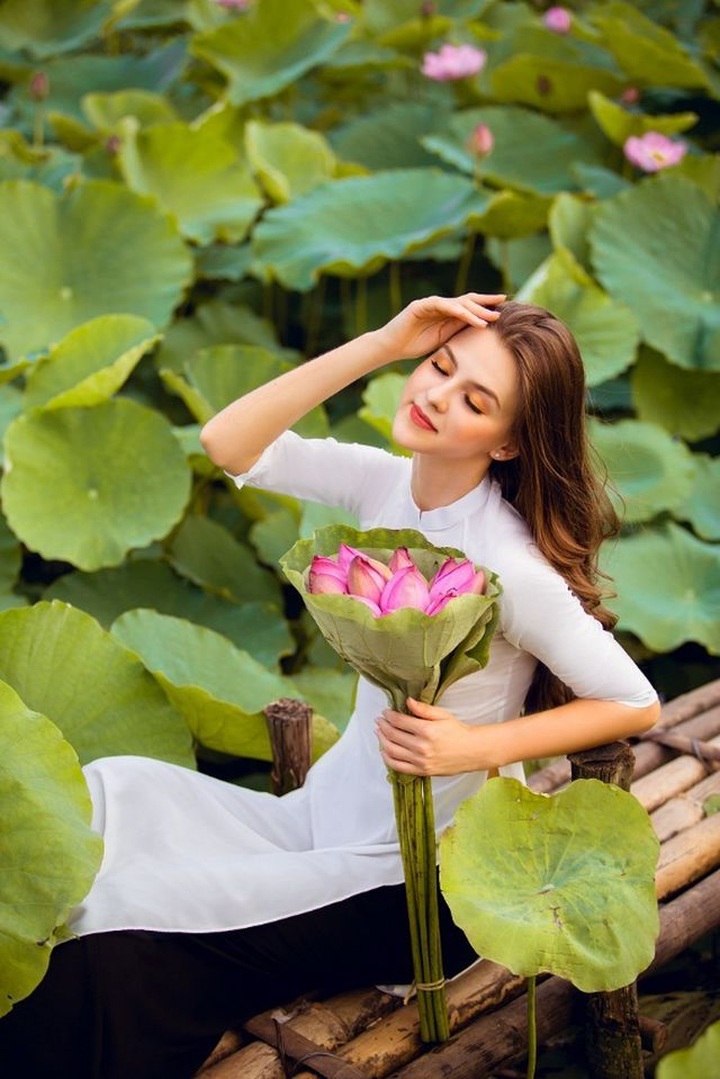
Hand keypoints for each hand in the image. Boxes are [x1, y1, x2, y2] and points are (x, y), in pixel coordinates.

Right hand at [373, 293, 505, 361]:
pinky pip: (442, 305)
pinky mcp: (420, 306)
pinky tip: (470, 317)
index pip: (470, 306)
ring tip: (490, 316)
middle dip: (486, 302)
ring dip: (475, 310)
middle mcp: (441, 305)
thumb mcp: (443, 339)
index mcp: (447, 313)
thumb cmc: (414, 345)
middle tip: (504, 303)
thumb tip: (482, 328)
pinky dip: (457, 311)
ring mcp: (430, 303)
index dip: (486, 306)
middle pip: (467, 300)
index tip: (504, 308)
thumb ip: (458, 330)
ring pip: (457, 302)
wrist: (391, 347)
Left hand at [375, 697, 490, 775]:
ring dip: (382, 740)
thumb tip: (407, 701)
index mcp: (426, 730)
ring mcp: (420, 760)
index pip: (399, 721)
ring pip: (392, 750)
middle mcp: (421, 747)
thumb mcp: (442, 715)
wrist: (472, 751)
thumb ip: (423, 709)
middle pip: (393, 735)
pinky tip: (384, 751)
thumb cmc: (458, 731)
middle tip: (379, 721)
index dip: (389, 715)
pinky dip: (387, 758)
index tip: (385, 712)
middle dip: (383, 726)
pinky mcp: (421, 771)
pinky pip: (398, 766)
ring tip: (379, 733)